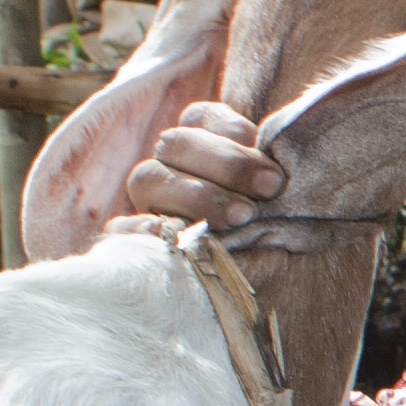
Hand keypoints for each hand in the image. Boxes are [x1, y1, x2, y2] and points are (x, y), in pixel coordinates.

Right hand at [128, 96, 287, 230]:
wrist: (267, 287)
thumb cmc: (282, 227)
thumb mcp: (284, 198)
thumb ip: (275, 175)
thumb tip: (285, 169)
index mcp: (203, 140)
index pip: (202, 117)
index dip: (234, 133)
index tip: (275, 166)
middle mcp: (170, 164)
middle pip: (176, 144)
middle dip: (228, 164)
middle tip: (270, 189)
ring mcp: (149, 200)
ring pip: (147, 178)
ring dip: (196, 196)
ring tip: (242, 217)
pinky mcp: (133, 238)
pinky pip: (120, 229)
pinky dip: (141, 231)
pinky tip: (175, 239)